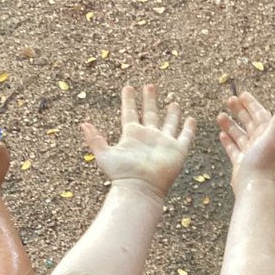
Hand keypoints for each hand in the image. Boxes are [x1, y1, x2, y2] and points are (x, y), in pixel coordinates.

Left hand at [81, 85, 196, 199]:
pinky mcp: (177, 150)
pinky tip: (191, 119)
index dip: (129, 100)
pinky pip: (185, 136)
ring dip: (172, 113)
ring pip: (169, 123)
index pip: (130, 112)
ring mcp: (164, 143)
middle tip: (150, 85)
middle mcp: (148, 137)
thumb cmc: (122, 174)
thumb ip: (95, 140)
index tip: (128, 87)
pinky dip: (189, 128)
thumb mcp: (104, 155)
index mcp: (132, 135)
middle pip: (150, 113)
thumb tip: (84, 124)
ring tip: (174, 102)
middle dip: (149, 99)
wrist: (141, 188)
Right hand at [217, 92, 274, 194]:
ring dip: (231, 125)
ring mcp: (250, 153)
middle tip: (229, 100)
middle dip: (240, 111)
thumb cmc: (263, 163)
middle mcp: (260, 143)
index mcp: (268, 135)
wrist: (255, 186)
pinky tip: (221, 134)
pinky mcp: (241, 163)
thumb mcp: (272, 138)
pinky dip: (228, 141)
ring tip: (220, 116)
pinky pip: (234, 149)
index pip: (260, 115)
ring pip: (240, 135)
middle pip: (250, 123)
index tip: (242, 94)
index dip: (252, 105)